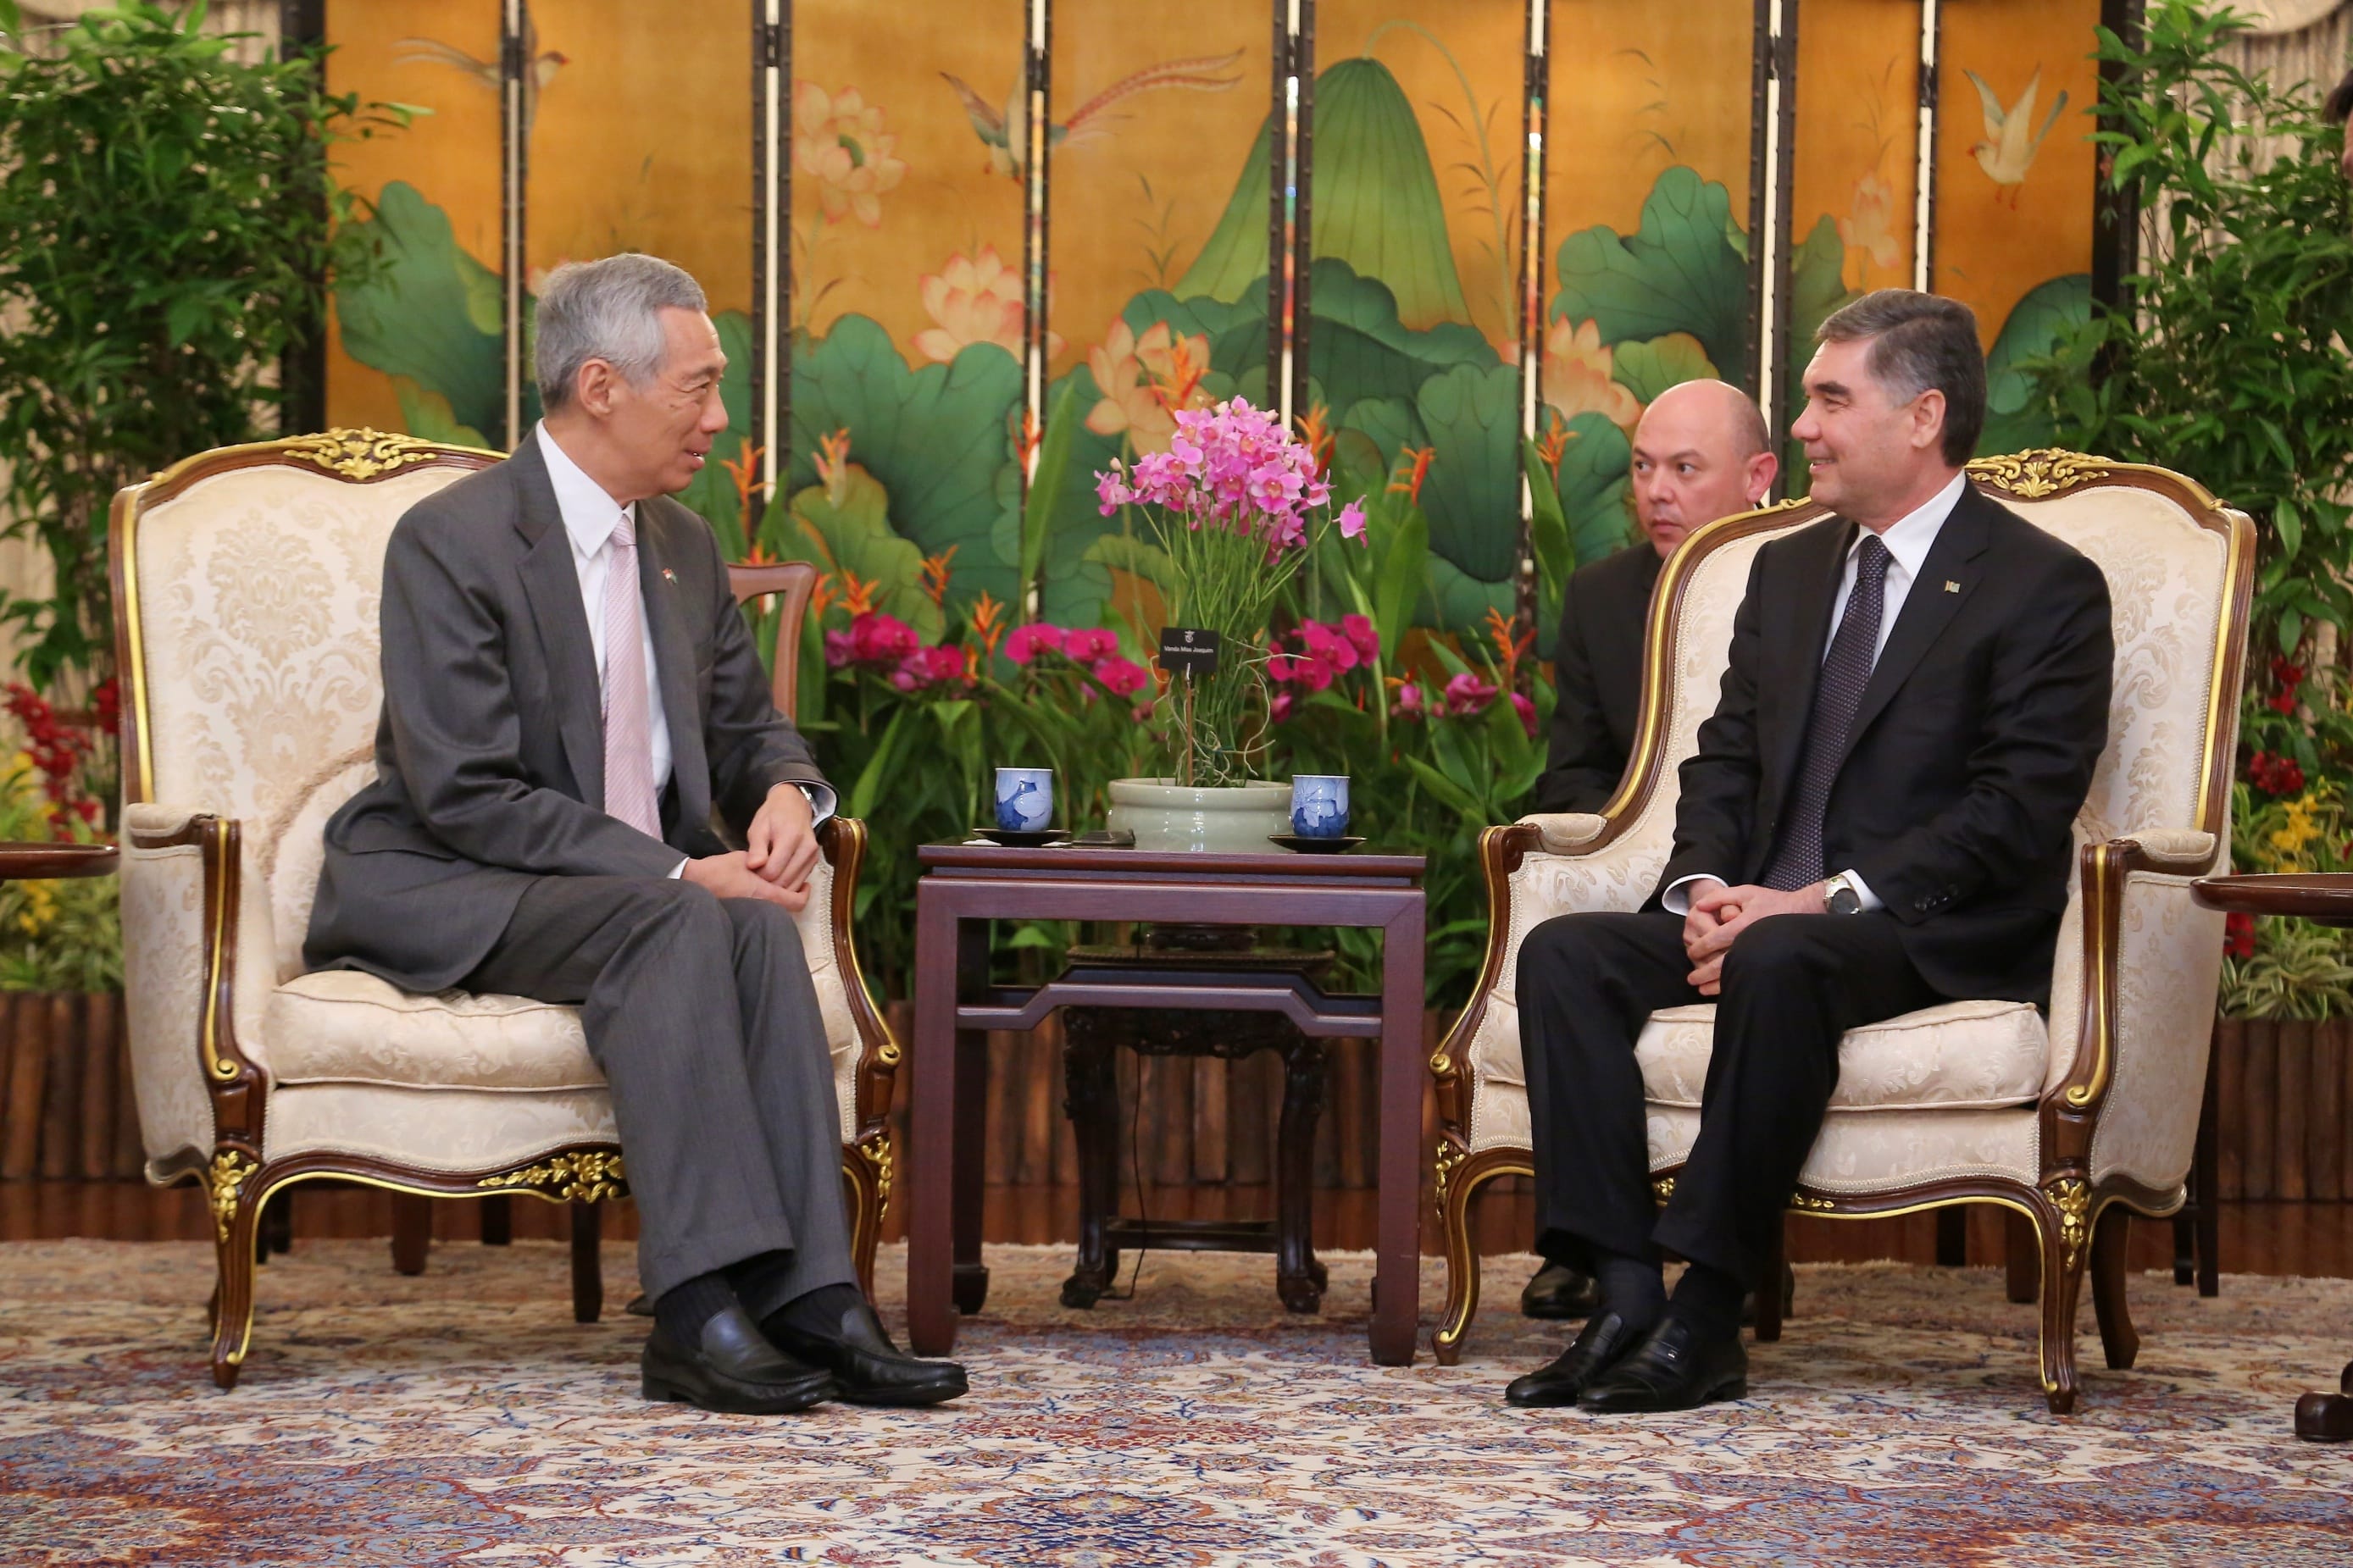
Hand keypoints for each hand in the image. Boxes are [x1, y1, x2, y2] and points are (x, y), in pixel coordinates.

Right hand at [683, 849, 808, 909]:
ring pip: (777, 909)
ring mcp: (751, 911)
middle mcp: (761, 906)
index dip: (805, 894)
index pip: (796, 901)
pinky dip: (769, 901)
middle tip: (795, 882)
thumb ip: (762, 862)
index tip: (805, 884)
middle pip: (789, 907)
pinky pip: (764, 909)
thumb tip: (772, 864)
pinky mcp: (743, 913)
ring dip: (782, 898)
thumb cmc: (719, 870)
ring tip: (779, 883)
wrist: (694, 883)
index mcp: (764, 893)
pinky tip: (764, 889)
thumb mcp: (744, 859)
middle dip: (794, 895)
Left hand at [745, 783, 820, 892]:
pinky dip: (787, 883)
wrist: (794, 805)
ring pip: (793, 885)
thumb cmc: (773, 815)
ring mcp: (813, 857)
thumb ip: (756, 848)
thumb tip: (753, 866)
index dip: (758, 875)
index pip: (773, 870)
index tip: (752, 869)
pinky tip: (777, 874)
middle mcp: (807, 849)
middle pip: (784, 880)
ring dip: (777, 885)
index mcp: (791, 837)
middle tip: (756, 874)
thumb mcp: (759, 827)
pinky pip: (799, 881)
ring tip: (766, 874)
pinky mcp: (814, 862)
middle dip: (768, 883)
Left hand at [1682, 881, 1824, 993]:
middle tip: (1690, 979)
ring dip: (1714, 984)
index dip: (1699, 948)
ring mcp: (1758, 955)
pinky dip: (1732, 985)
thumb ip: (1720, 897)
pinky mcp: (1766, 961)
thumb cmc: (1772, 901)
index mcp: (1742, 926)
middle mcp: (1748, 943)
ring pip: (1732, 974)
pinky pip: (1747, 976)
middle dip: (1702, 972)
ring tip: (1700, 989)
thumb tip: (1698, 906)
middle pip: (1720, 963)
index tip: (1691, 953)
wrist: (1802, 911)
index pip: (1713, 940)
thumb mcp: (1745, 892)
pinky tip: (1723, 990)